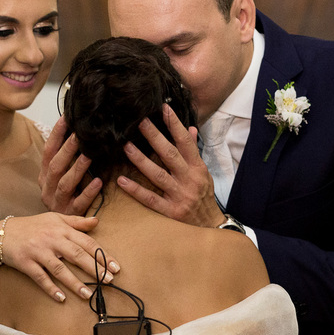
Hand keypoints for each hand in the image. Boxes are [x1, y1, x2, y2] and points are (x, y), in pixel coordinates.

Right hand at [0, 212, 118, 302]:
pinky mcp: (26, 263)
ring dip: (75, 283)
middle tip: (109, 281)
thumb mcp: (55, 219)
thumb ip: (76, 222)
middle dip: (94, 268)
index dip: (102, 255)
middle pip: (76, 255)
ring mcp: (38, 252)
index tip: (115, 267)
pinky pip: (40, 277)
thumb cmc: (33, 226)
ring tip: (88, 295)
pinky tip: (61, 298)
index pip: (86, 242)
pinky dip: (51, 288)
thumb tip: (97, 221)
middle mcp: (52, 240)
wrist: (2, 233)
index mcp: (61, 229)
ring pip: (59, 269)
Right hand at [39, 116, 102, 214]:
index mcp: (44, 176)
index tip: (66, 118)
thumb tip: (77, 133)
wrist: (50, 232)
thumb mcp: (57, 179)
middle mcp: (47, 187)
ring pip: (65, 183)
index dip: (56, 134)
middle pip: (55, 166)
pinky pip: (79, 203)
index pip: (48, 151)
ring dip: (77, 168)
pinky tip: (98, 182)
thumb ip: (65, 160)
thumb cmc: (61, 198)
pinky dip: (88, 192)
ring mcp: (57, 202)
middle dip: (67, 149)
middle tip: (80, 133)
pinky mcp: (69, 215)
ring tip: (90, 154)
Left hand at [117, 104, 224, 227]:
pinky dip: (136, 190)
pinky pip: (151, 199)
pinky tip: (122, 181)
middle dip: (154, 137)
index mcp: (197, 168)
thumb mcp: (203, 172)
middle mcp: (189, 180)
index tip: (164, 108)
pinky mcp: (171, 212)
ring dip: (141, 160)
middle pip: (170, 155)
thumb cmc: (204, 196)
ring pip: (158, 175)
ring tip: (126, 147)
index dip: (175, 125)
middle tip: (139, 121)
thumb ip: (193, 151)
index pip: (185, 142)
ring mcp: (180, 196)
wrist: (210, 226)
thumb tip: (189, 128)